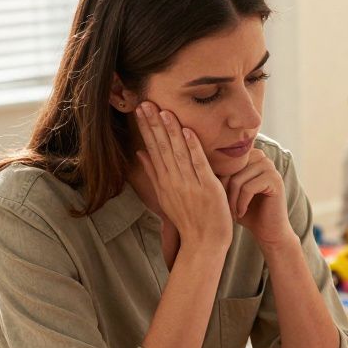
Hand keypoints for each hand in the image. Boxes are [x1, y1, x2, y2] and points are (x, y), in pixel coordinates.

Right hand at [134, 102, 231, 250]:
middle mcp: (173, 182)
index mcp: (164, 182)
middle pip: (161, 148)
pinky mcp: (207, 189)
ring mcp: (189, 185)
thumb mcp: (165, 198)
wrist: (204, 244)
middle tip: (145, 102)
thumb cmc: (189, 220)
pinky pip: (199, 164)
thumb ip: (153, 174)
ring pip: (178, 153)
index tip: (140, 109)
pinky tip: (187, 131)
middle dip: (153, 124)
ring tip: (164, 111)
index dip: (147, 128)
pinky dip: (193, 147)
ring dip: (170, 131)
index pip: (153, 149)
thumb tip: (140, 153)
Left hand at [223, 148, 294, 248]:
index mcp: (246, 154)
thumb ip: (215, 175)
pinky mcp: (275, 179)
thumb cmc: (243, 210)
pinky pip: (248, 188)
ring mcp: (269, 166)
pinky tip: (241, 214)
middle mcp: (259, 156)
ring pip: (237, 179)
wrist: (267, 229)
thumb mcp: (225, 191)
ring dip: (231, 200)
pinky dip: (241, 204)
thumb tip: (190, 164)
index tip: (214, 200)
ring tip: (230, 214)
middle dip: (222, 192)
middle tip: (223, 209)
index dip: (214, 182)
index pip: (221, 161)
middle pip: (228, 170)